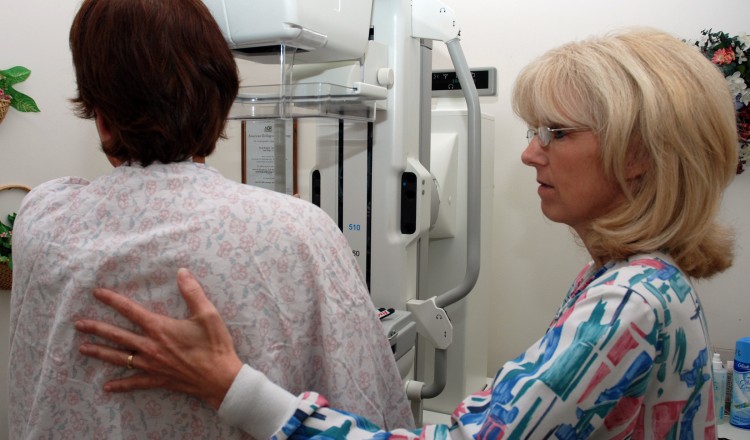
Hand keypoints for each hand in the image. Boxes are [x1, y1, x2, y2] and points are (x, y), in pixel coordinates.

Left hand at [75, 268, 243, 408]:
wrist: (219, 378)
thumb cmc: (215, 345)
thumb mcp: (208, 314)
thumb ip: (193, 292)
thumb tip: (182, 272)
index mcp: (160, 328)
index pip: (130, 310)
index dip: (113, 300)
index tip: (97, 293)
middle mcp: (150, 346)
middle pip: (117, 335)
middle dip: (96, 328)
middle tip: (78, 324)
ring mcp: (151, 365)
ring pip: (119, 358)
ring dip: (100, 352)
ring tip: (83, 349)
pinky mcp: (157, 379)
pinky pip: (134, 382)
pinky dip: (121, 385)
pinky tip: (107, 387)